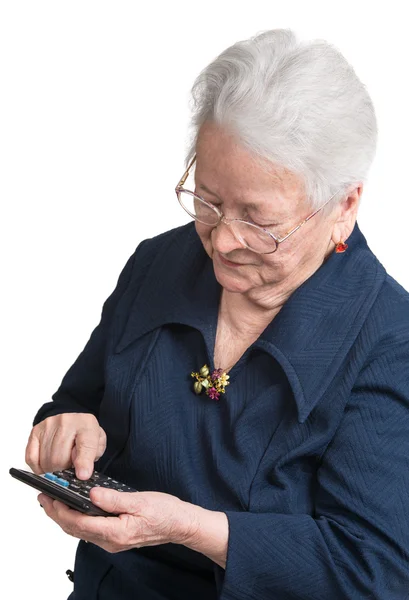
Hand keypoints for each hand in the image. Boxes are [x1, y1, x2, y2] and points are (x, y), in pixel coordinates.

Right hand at [25, 413, 106, 479]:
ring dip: (53, 469)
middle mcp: (66, 422)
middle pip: (60, 458)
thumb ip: (92, 456)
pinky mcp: (35, 432)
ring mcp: (48, 426)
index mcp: (87, 426)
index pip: (85, 445)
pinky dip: (39, 467)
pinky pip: (32, 458)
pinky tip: (47, 463)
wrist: (73, 420)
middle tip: (69, 466)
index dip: (83, 463)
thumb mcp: (97, 444)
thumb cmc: (85, 433)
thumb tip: (82, 473)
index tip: (82, 475)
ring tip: (61, 462)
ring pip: (46, 461)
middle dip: (64, 470)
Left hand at [37, 487, 199, 552]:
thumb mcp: (140, 501)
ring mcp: (112, 541)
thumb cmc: (165, 512)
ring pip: (80, 531)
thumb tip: (91, 495)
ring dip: (64, 517)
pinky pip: (89, 530)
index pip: (79, 523)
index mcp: (116, 532)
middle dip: (56, 514)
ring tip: (53, 501)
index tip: (49, 498)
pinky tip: (74, 508)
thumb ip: (114, 499)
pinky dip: (77, 519)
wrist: (180, 524)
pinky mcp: (115, 536)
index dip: (61, 511)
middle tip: (43, 498)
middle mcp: (111, 541)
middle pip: (75, 529)